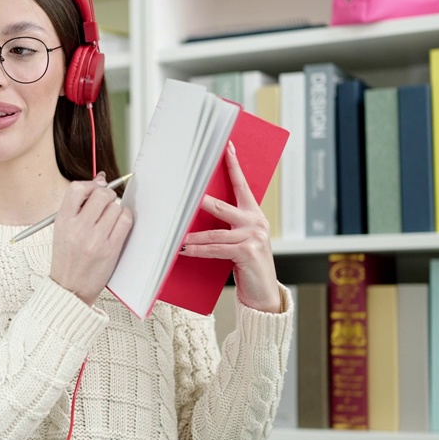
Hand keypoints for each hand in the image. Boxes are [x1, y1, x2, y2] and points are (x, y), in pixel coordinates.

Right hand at [50, 173, 133, 304]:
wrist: (69, 288)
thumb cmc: (67, 259)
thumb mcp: (62, 230)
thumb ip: (78, 206)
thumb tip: (99, 179)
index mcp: (63, 221)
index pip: (77, 189)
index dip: (90, 184)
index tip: (95, 188)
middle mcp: (78, 228)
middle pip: (101, 194)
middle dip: (107, 194)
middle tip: (106, 202)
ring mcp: (95, 239)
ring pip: (115, 206)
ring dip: (116, 208)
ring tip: (110, 219)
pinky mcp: (110, 249)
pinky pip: (125, 221)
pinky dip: (125, 218)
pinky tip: (119, 224)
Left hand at [179, 142, 281, 312]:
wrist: (263, 292)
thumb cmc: (248, 264)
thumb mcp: (241, 240)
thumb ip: (228, 227)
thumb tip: (199, 213)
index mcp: (254, 215)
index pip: (242, 185)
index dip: (234, 165)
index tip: (226, 147)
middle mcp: (256, 221)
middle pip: (222, 206)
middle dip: (200, 200)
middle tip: (183, 192)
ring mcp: (253, 236)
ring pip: (214, 232)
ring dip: (192, 235)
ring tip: (176, 235)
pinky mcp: (247, 251)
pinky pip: (216, 248)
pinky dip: (198, 250)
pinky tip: (186, 250)